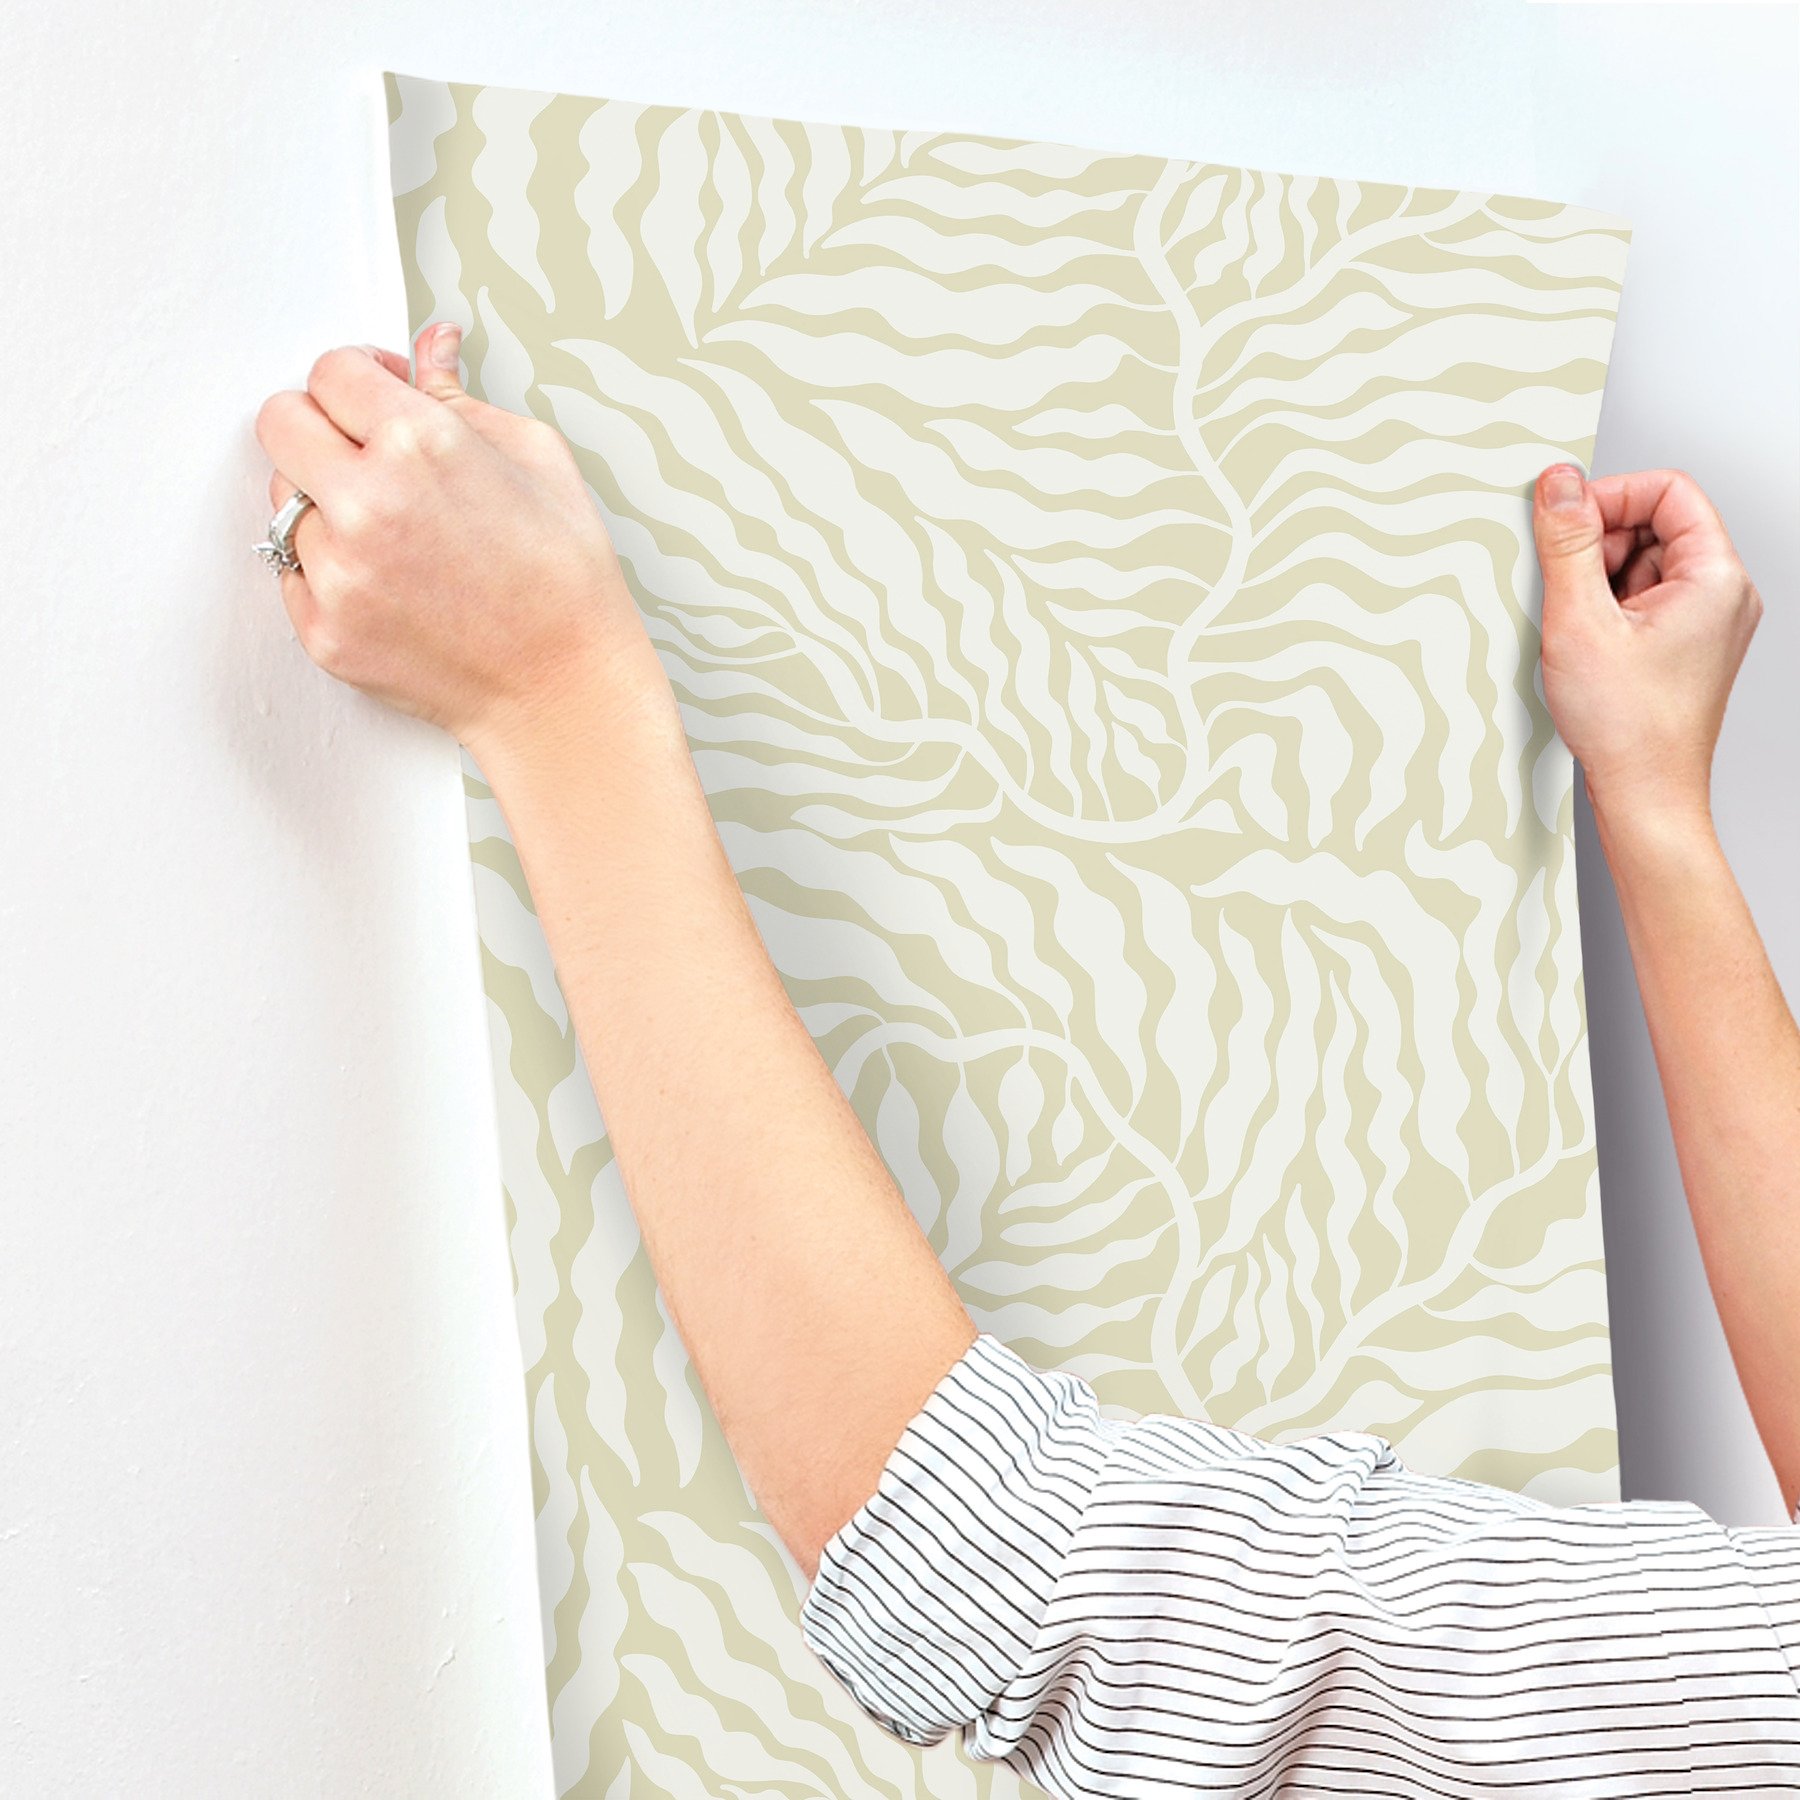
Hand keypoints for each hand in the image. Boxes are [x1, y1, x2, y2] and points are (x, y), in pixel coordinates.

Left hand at [253, 322, 648, 755]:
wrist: (564, 689)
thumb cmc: (565, 582)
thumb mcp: (536, 460)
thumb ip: (462, 397)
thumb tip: (430, 348)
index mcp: (420, 444)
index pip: (330, 371)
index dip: (357, 377)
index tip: (375, 395)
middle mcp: (366, 503)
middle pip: (280, 422)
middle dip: (319, 426)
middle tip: (363, 452)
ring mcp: (338, 573)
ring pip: (284, 502)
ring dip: (325, 505)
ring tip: (393, 533)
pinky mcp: (324, 630)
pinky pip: (293, 573)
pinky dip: (330, 570)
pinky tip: (390, 581)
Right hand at [1532, 462, 1762, 825]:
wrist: (1645, 796)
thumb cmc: (1629, 728)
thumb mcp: (1580, 621)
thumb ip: (1568, 543)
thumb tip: (1559, 484)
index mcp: (1715, 578)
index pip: (1668, 491)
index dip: (1611, 496)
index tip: (1565, 519)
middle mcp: (1722, 595)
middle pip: (1655, 526)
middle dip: (1600, 544)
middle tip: (1565, 585)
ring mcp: (1705, 623)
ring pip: (1643, 565)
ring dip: (1598, 582)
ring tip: (1578, 628)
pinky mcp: (1683, 647)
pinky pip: (1641, 601)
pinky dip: (1605, 611)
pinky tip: (1585, 645)